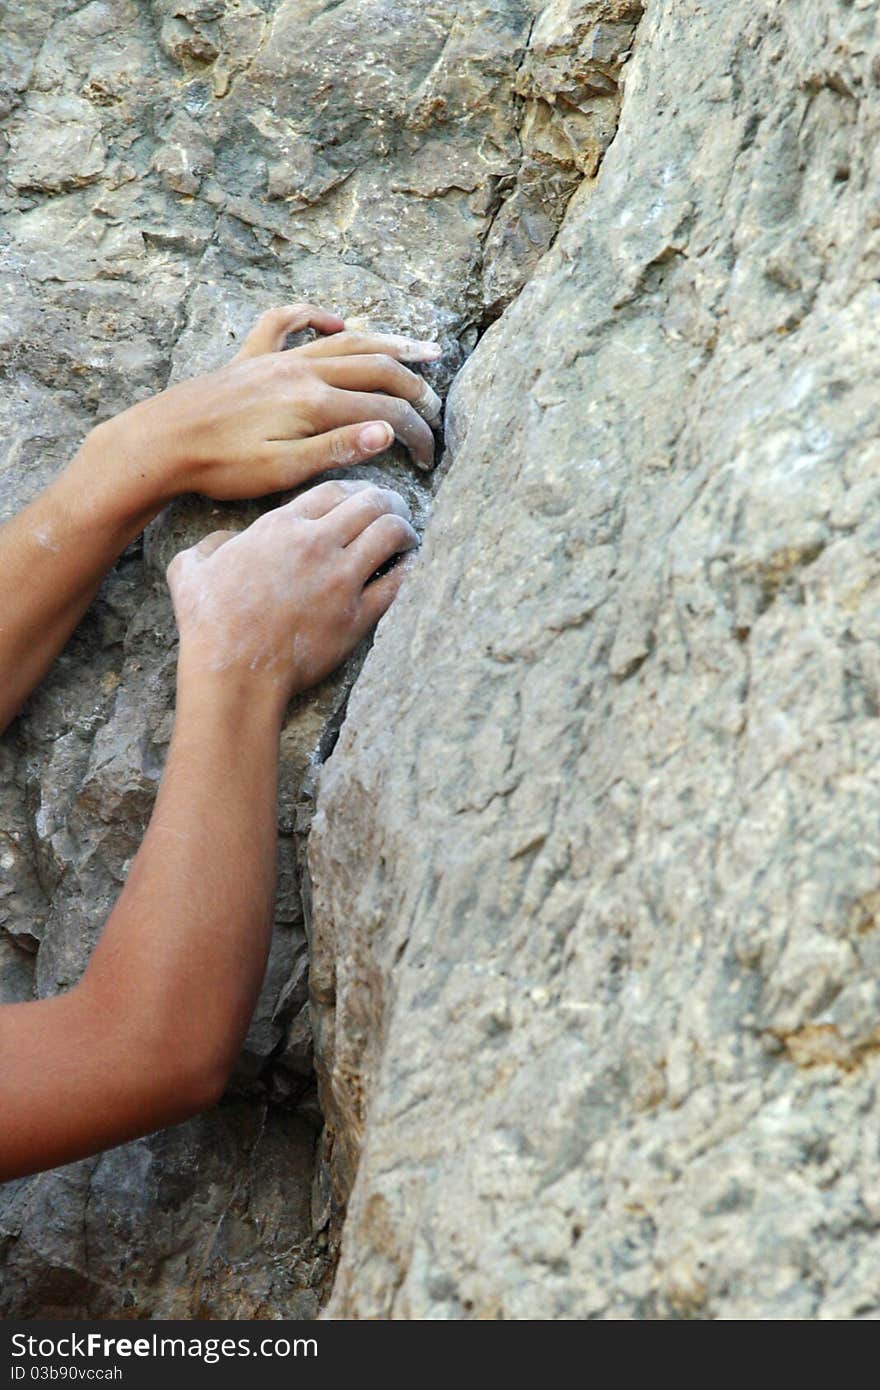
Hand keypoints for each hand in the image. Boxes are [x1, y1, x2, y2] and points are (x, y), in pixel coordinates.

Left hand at [100, 304, 442, 505]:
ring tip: (420, 350)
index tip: (428, 458)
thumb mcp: (284, 470)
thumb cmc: (220, 466)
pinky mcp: (250, 358)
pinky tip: (335, 319)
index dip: (414, 433)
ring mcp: (276, 359)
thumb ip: (338, 448)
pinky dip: (314, 315)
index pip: (383, 412)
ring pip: (344, 341)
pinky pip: (286, 322)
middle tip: (436, 408)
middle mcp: (301, 370)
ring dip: (386, 343)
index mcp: (313, 402)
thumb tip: (388, 432)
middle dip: (414, 387)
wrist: (161, 443)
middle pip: (374, 369)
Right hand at [167, 478, 418, 712]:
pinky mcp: (357, 615)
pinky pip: (397, 582)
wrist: (234, 672)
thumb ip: (212, 544)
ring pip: (390, 533)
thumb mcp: (190, 569)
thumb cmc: (210, 624)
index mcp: (280, 527)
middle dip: (389, 501)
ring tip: (408, 536)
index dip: (355, 489)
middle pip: (371, 502)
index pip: (334, 489)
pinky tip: (411, 567)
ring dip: (404, 529)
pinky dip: (409, 569)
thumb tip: (226, 542)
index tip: (364, 497)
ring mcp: (340, 579)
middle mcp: (315, 544)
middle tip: (396, 510)